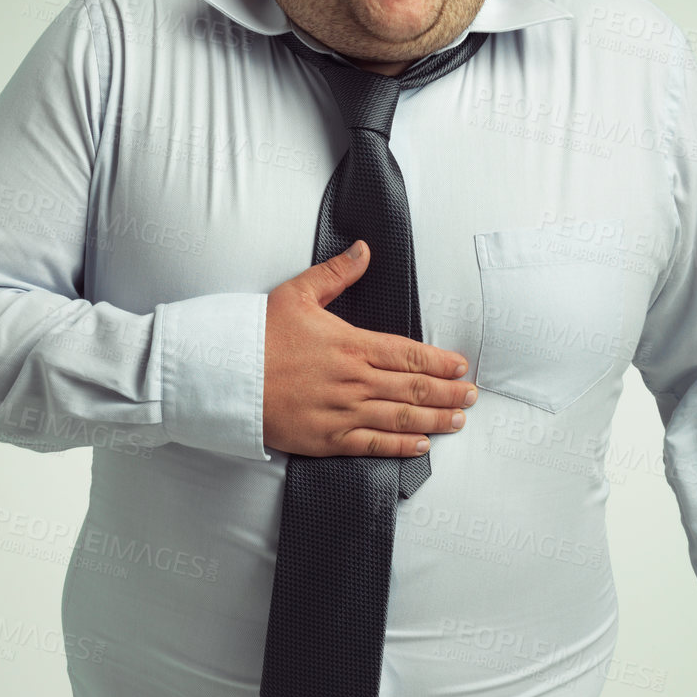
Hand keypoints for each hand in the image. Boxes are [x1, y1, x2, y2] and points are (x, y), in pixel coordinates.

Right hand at [263, 240, 475, 457]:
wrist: (224, 377)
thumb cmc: (258, 335)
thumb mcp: (297, 293)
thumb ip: (336, 273)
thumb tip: (363, 249)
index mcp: (352, 344)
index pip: (409, 355)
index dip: (440, 362)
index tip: (461, 366)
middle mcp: (354, 380)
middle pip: (414, 388)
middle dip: (448, 393)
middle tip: (471, 396)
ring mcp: (343, 412)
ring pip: (401, 418)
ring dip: (435, 420)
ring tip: (458, 421)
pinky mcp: (327, 439)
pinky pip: (373, 445)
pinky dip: (400, 447)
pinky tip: (421, 446)